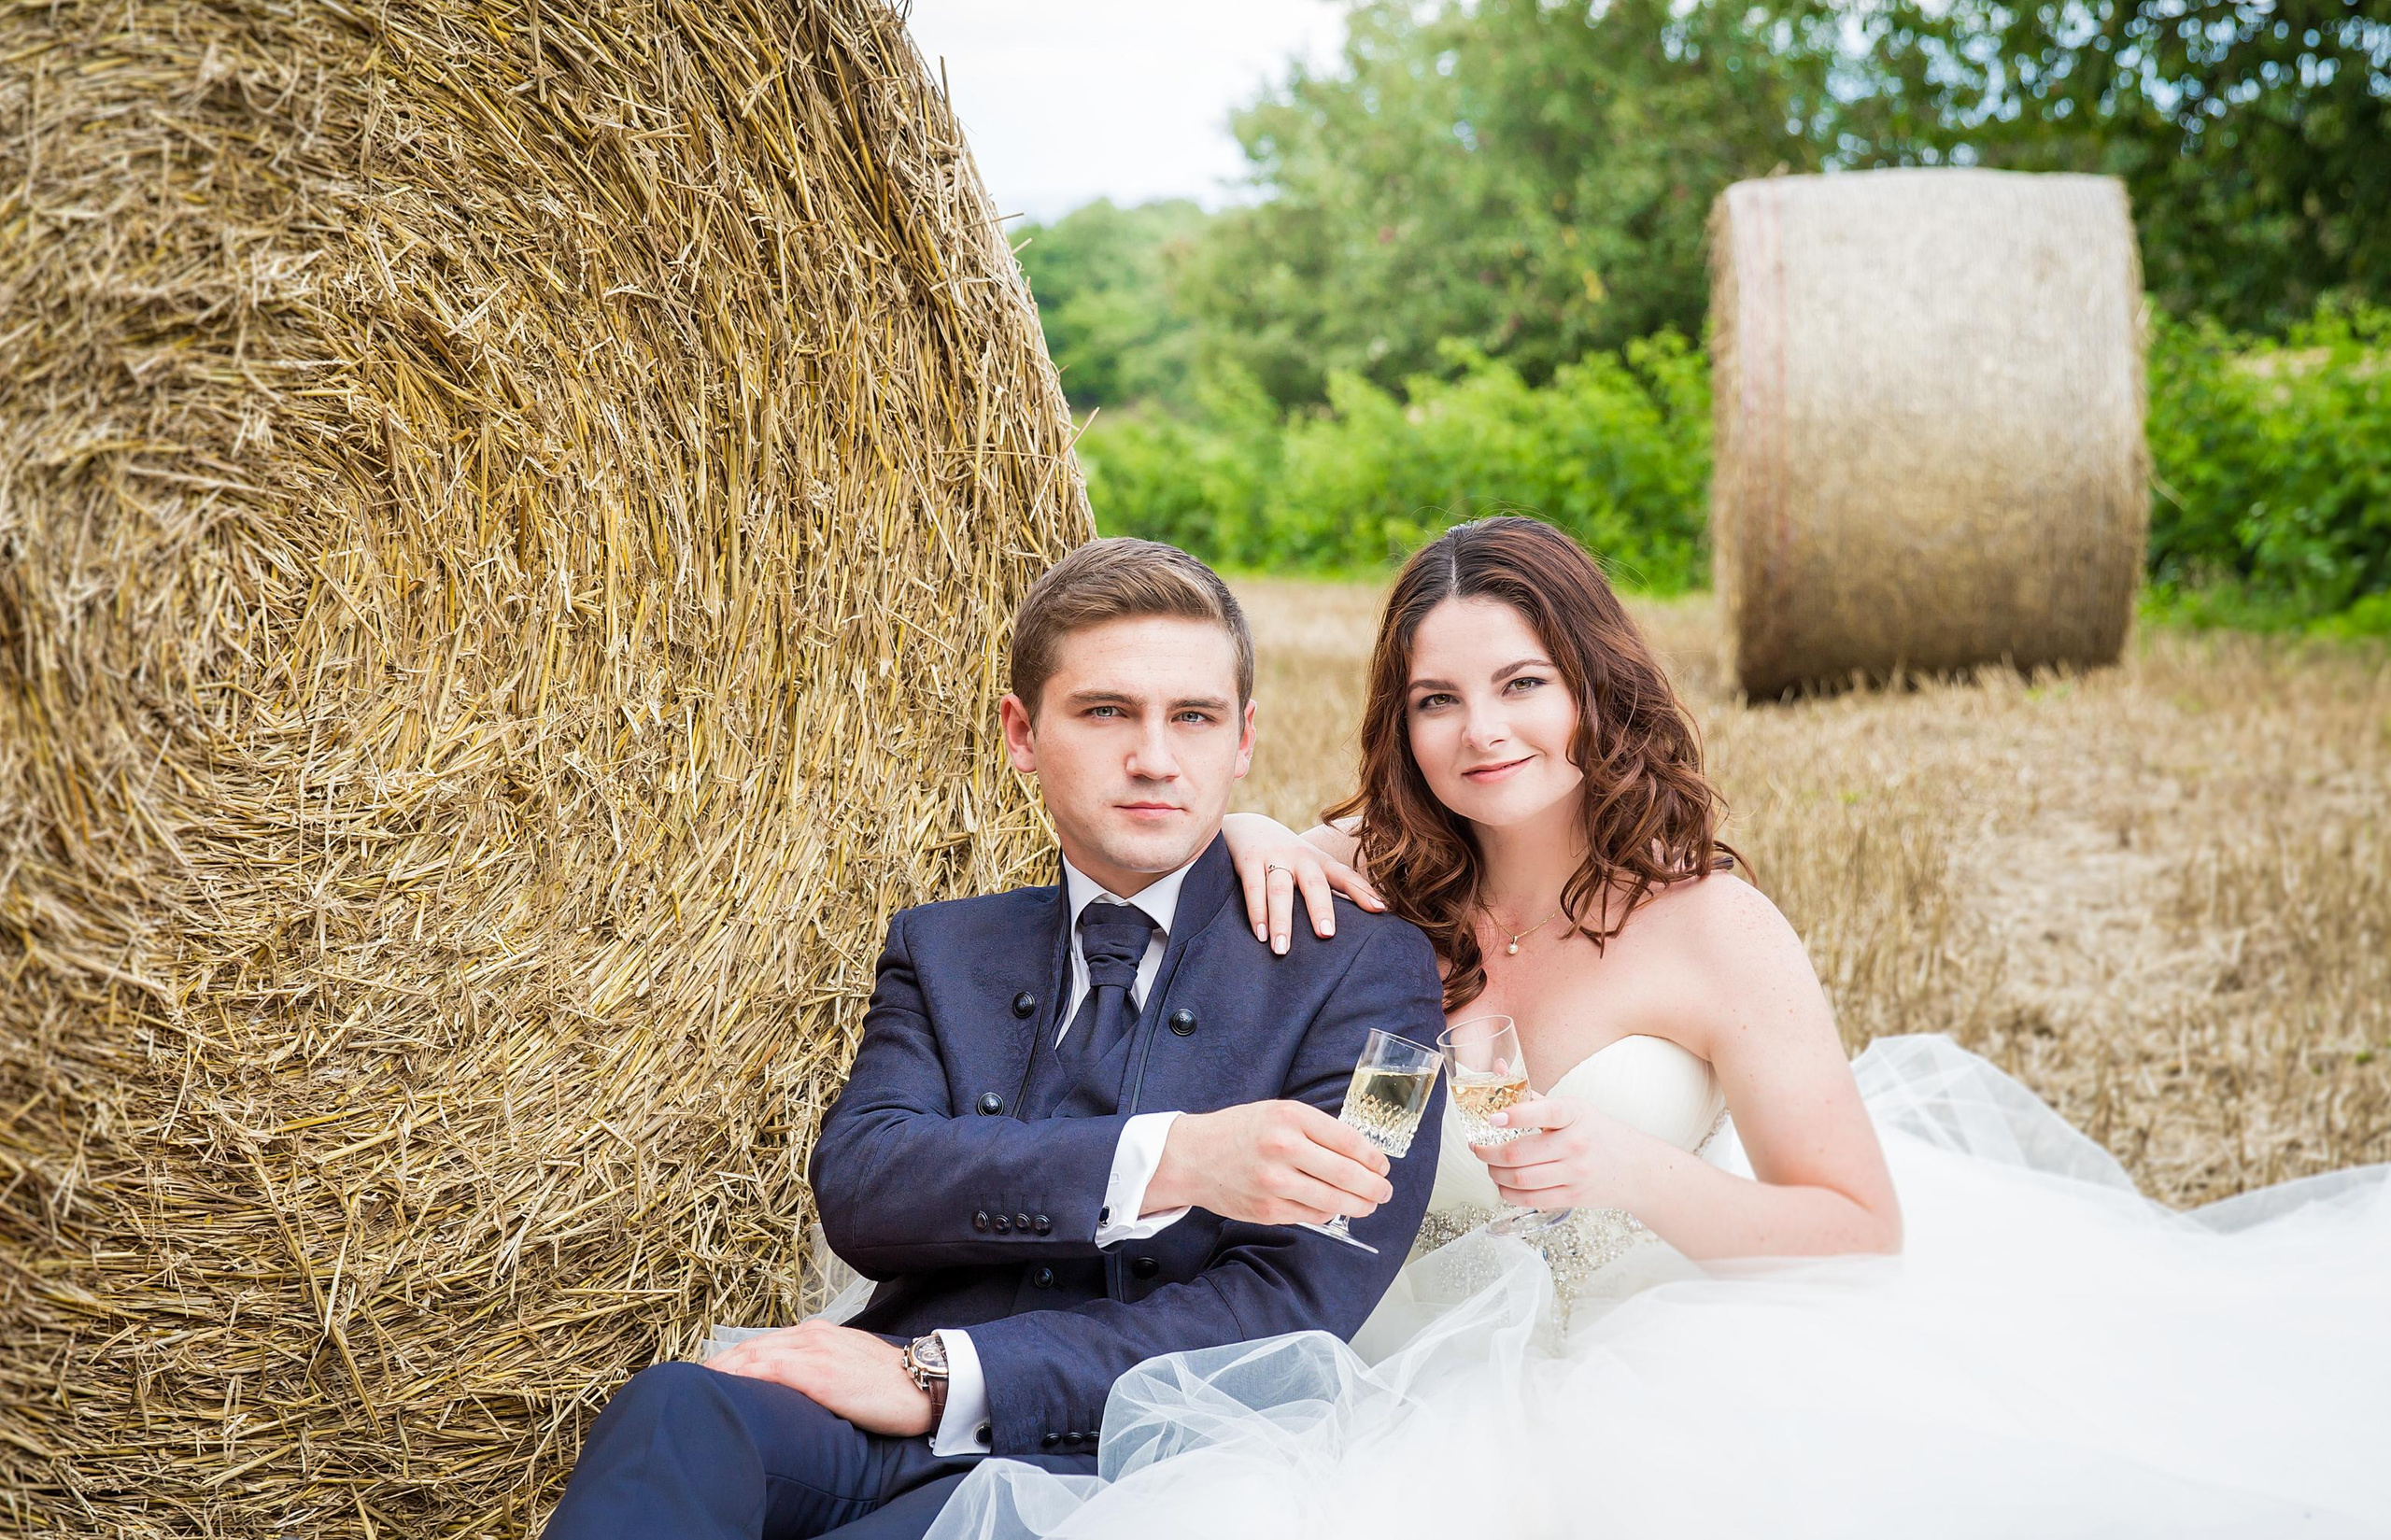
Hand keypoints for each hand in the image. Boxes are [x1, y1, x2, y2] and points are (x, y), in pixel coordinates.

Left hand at [705, 1321, 933, 1436]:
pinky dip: (744, 1377)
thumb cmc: (890, 1382)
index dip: (734, 1358)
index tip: (713, 1373)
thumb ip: (821, 1365)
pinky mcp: (818, 1373)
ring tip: (698, 1386)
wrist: (922, 1383)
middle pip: (752, 1347)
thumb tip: (796, 1384)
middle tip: (692, 1381)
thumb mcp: (850, 1364)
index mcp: (819, 1333)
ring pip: (754, 1356)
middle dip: (720, 1364)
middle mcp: (812, 1335)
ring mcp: (814, 1352)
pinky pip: (770, 1371)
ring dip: (724, 1371)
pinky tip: (727, 1387)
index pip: (764, 1343)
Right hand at [1147, 1099, 1394, 1224]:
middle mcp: (1283, 1148)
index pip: (1348, 1140)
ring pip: (1333, 1201)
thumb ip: (1314, 1129)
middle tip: (1385, 1190)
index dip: (1373, 1157)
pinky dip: (1328, 1213)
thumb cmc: (1237, 1131)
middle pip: (1346, 1174)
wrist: (1192, 1156)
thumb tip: (1357, 1155)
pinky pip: (1311, 1215)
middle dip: (1374, 1187)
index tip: (1382, 1165)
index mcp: (1290, 1117)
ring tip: (1369, 1204)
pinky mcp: (1268, 1210)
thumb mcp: (1276, 1113)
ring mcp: (1275, 1183)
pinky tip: (1333, 1208)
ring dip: (1359, 1205)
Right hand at [1221, 812, 1383, 953]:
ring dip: (1281, 920)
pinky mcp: (1249, 860)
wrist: (1250, 826)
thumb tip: (1369, 915)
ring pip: (1280, 890)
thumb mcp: (1313, 867)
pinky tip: (1260, 935)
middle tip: (1326, 935)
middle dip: (1320, 909)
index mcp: (1321, 862)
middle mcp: (1301, 858)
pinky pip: (1253, 888)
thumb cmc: (1290, 858)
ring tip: (1282, 950)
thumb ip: (1333, 889)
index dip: (1362, 891)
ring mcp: (1274, 858)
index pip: (1345, 876)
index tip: (1380, 909)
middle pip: (1313, 884)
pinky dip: (1256, 912)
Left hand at [1470, 1095, 1648, 1211]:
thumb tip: (1499, 1068)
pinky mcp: (1573, 1197)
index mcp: (1574, 1114)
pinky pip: (1529, 1200)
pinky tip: (1503, 1184)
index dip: (1513, 1116)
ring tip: (1489, 1166)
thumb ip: (1532, 1097)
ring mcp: (1575, 1173)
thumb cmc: (1597, 1133)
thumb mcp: (1572, 1109)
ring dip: (1494, 1174)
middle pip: (1519, 1154)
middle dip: (1488, 1153)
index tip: (1491, 1119)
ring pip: (1520, 1179)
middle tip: (1478, 1148)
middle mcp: (1575, 1143)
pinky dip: (1508, 1193)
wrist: (1634, 1168)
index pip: (1543, 1111)